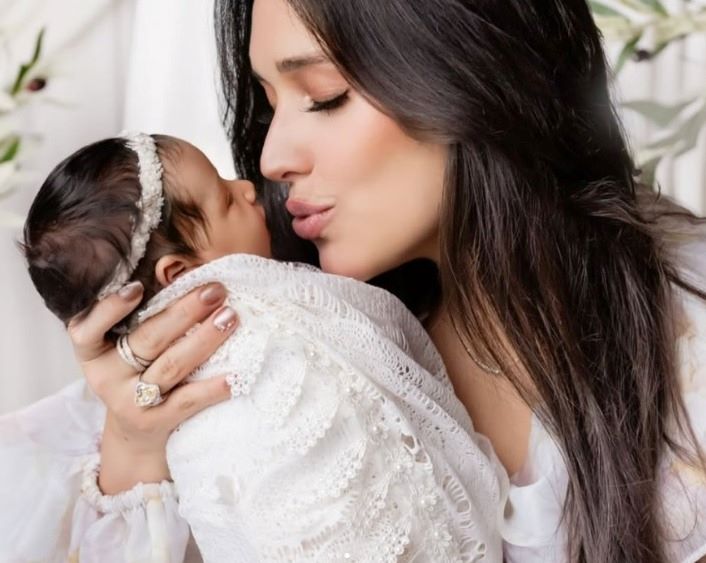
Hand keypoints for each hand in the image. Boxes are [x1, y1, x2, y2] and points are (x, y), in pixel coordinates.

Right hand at [68, 281, 237, 492]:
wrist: (135, 432)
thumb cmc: (136, 372)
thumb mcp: (126, 344)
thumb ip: (144, 316)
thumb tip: (190, 278)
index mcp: (92, 351)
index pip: (88, 328)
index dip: (110, 309)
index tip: (137, 288)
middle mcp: (105, 376)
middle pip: (148, 339)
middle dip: (185, 312)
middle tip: (215, 291)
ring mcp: (129, 402)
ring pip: (171, 366)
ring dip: (205, 339)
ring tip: (230, 318)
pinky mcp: (154, 422)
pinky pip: (187, 401)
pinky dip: (212, 387)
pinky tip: (234, 375)